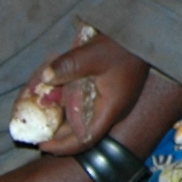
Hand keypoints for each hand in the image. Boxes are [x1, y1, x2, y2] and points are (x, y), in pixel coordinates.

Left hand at [13, 25, 151, 155]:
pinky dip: (72, 110)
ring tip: (45, 120)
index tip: (42, 144)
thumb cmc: (121, 47)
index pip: (85, 139)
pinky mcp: (111, 94)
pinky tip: (60, 102)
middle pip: (84, 134)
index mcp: (110, 109)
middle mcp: (112, 111)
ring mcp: (113, 103)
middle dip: (60, 137)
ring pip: (86, 122)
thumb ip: (68, 66)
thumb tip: (45, 78)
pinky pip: (89, 109)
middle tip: (38, 134)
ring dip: (66, 123)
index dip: (63, 146)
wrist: (142, 35)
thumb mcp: (92, 54)